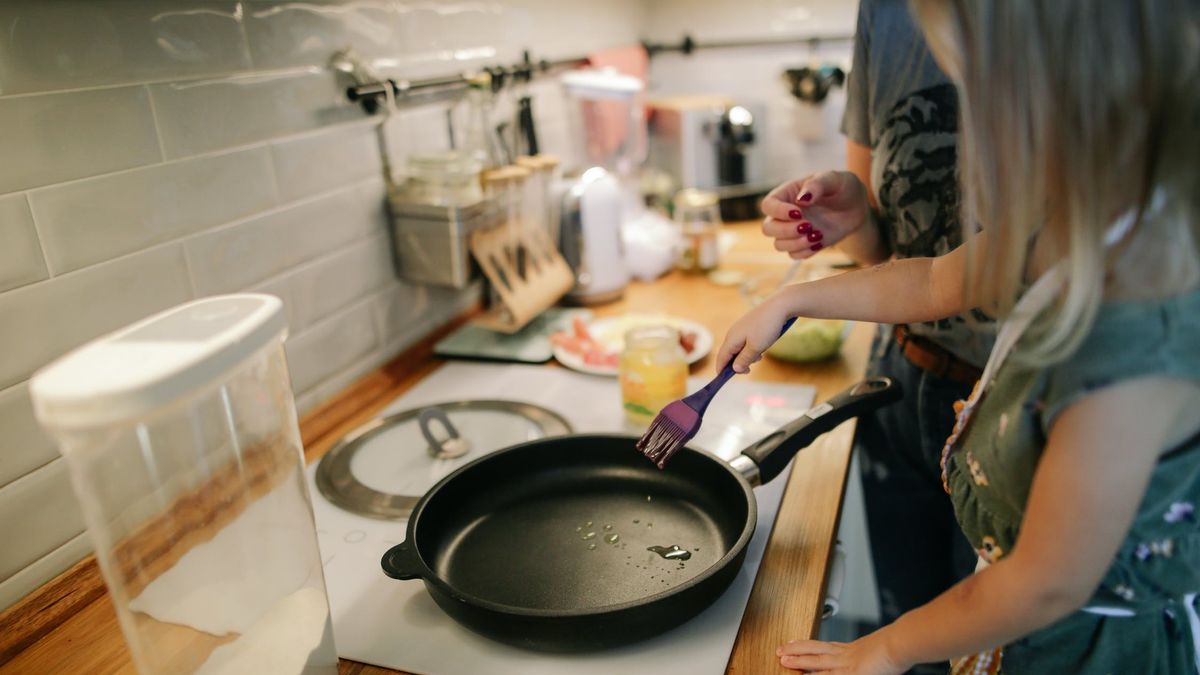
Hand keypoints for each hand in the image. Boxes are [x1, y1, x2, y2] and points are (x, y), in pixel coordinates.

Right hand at [715, 293, 791, 373]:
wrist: (779, 306)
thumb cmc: (767, 327)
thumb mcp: (756, 348)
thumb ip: (744, 359)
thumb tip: (734, 369)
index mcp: (731, 339)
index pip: (721, 358)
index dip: (721, 370)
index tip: (723, 380)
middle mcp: (733, 333)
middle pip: (729, 354)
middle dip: (737, 364)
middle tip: (750, 370)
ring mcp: (740, 329)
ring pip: (738, 348)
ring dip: (746, 356)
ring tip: (760, 357)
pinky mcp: (749, 326)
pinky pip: (745, 342)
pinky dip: (751, 348)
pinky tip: (762, 348)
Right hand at [760, 171, 870, 259]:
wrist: (856, 207)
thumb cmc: (842, 187)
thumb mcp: (833, 179)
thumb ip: (817, 185)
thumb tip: (801, 199)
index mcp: (787, 194)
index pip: (768, 205)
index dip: (778, 211)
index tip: (799, 213)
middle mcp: (785, 214)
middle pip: (768, 228)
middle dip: (786, 231)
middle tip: (808, 226)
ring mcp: (793, 231)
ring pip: (779, 245)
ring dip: (796, 243)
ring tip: (818, 235)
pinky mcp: (803, 244)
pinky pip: (794, 255)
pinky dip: (805, 252)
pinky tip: (820, 242)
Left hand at [777, 633, 905, 674]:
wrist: (900, 643)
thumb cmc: (896, 645)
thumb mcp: (878, 650)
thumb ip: (868, 655)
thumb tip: (869, 660)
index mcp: (852, 648)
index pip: (825, 646)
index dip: (808, 645)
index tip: (795, 643)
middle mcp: (845, 654)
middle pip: (815, 650)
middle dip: (796, 651)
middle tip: (780, 650)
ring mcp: (846, 664)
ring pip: (817, 662)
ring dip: (799, 662)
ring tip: (784, 660)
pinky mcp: (851, 673)